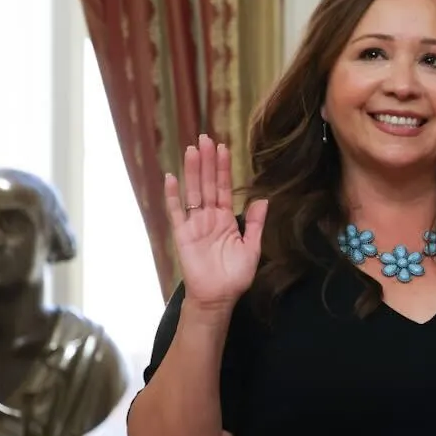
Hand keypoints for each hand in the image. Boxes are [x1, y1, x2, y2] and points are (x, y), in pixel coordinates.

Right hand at [164, 135, 267, 310]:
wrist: (219, 297)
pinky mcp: (183, 235)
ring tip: (192, 150)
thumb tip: (263, 199)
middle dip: (207, 162)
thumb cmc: (235, 276)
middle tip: (205, 138)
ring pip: (193, 192)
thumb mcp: (252, 248)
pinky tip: (171, 178)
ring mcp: (195, 224)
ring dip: (193, 171)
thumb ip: (255, 224)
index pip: (225, 188)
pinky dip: (172, 196)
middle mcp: (209, 218)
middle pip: (208, 184)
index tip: (223, 148)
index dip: (224, 169)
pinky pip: (176, 212)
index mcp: (226, 219)